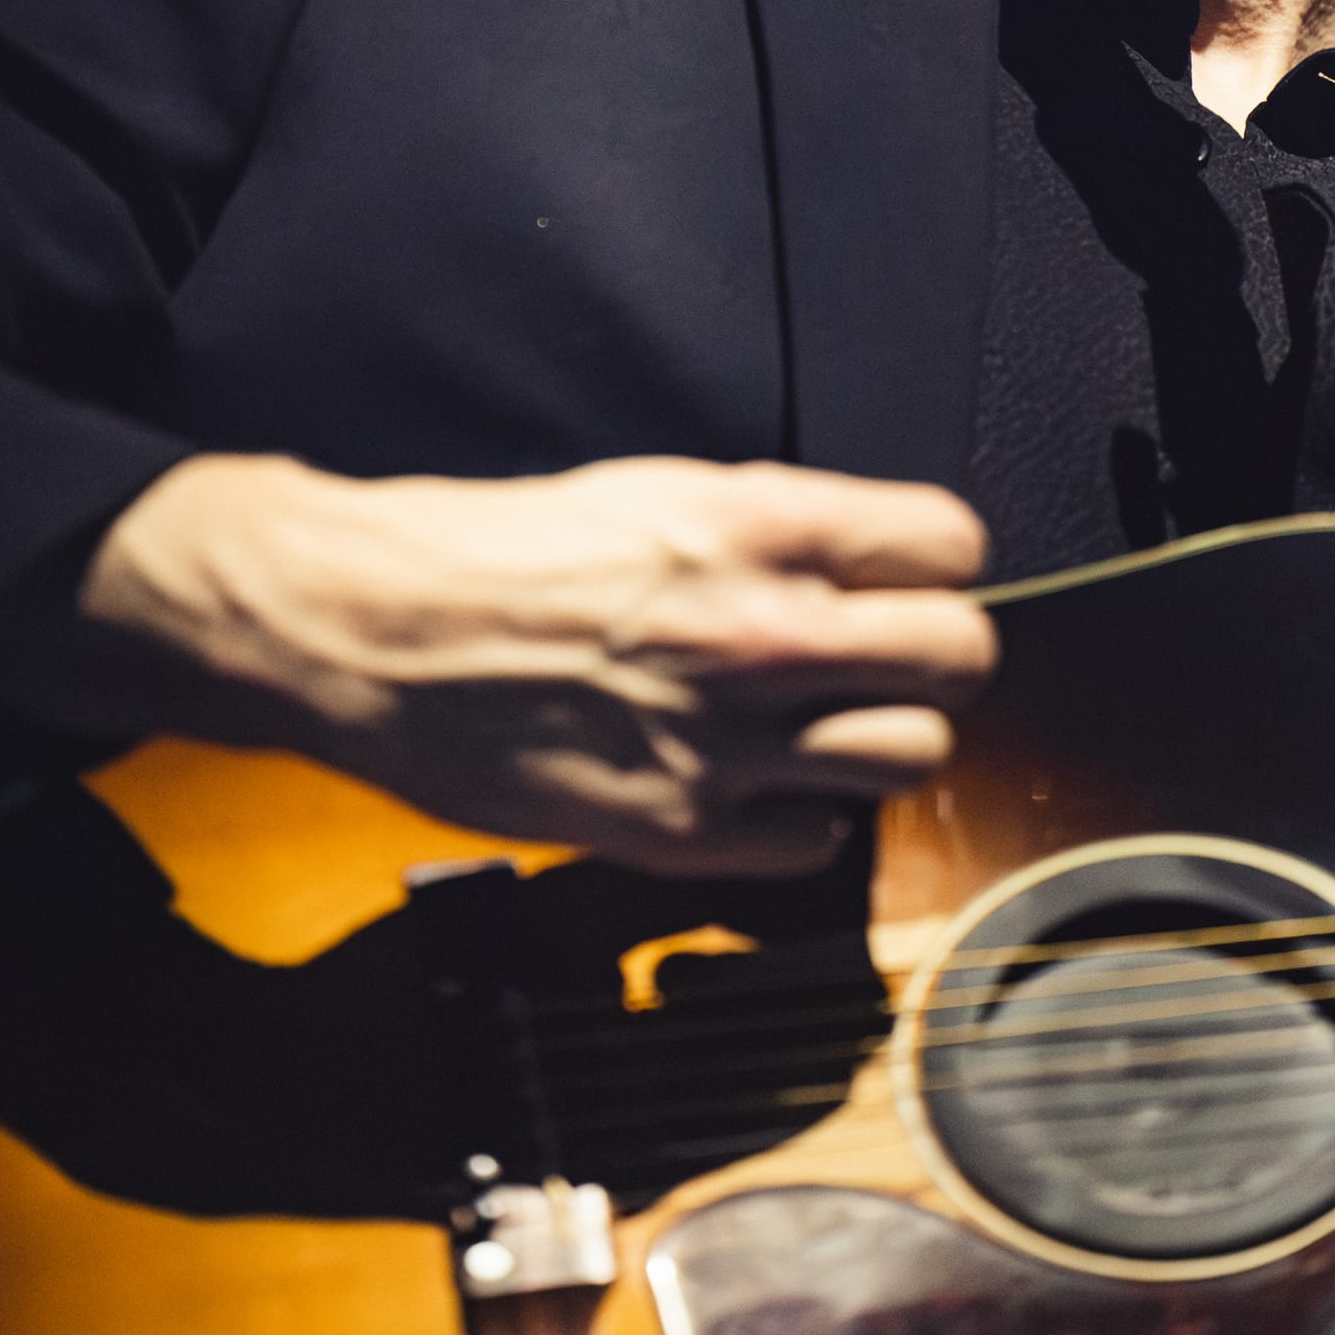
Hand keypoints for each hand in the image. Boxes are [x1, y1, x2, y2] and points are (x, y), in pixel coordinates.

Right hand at [76, 452, 993, 871]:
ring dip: (878, 739)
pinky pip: (815, 842)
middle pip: (962, 657)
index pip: (951, 545)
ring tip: (820, 725)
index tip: (907, 574)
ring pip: (912, 757)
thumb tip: (865, 565)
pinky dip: (796, 818)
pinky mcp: (684, 831)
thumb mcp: (656, 492)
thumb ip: (774, 532)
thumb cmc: (497, 548)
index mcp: (759, 526)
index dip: (933, 562)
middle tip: (887, 657)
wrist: (371, 632)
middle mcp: (764, 632)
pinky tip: (744, 782)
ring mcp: (729, 741)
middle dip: (936, 654)